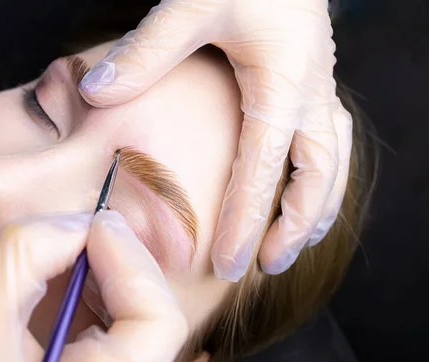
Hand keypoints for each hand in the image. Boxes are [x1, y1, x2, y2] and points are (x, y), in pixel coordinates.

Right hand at [0, 211, 186, 361]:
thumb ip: (24, 255)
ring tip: (71, 245)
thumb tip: (74, 223)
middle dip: (120, 259)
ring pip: (133, 319)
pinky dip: (90, 288)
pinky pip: (108, 327)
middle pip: (152, 316)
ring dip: (107, 271)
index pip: (159, 325)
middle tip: (84, 228)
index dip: (133, 263)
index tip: (93, 227)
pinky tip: (61, 272)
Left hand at [78, 0, 351, 280]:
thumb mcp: (191, 3)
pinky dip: (323, 180)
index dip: (244, 223)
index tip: (225, 264)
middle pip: (314, 180)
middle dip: (291, 230)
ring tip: (291, 246)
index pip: (262, 172)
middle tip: (264, 267)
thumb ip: (146, 51)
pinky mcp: (316, 84)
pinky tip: (306, 194)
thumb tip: (95, 90)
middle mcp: (310, 95)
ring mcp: (320, 91)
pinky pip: (333, 145)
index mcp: (282, 85)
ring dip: (315, 211)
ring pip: (332, 166)